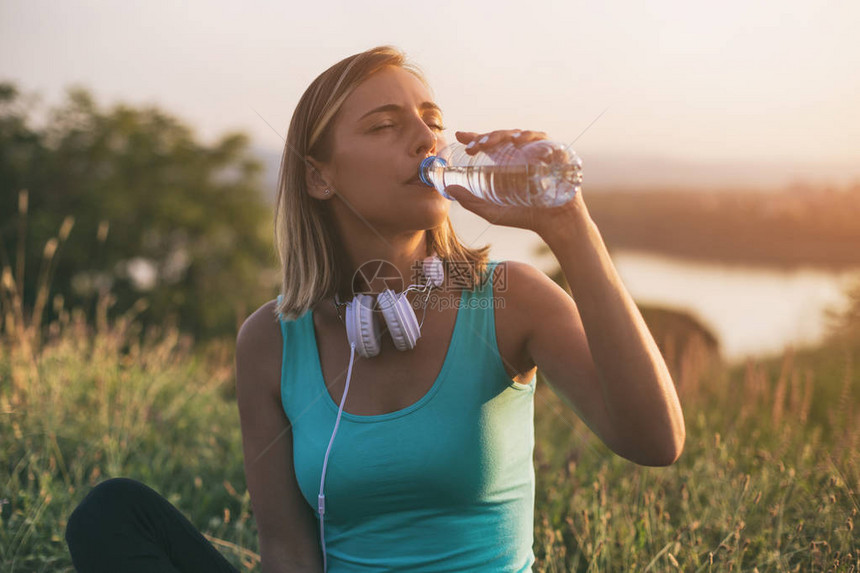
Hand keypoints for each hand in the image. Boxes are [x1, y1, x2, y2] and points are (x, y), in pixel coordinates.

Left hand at [444, 130, 583, 234]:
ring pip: (520, 134)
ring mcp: (539, 152)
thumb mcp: (492, 211)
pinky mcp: (555, 153)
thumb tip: (449, 190)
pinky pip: (543, 139)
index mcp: (507, 163)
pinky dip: (531, 137)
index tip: (460, 136)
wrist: (555, 225)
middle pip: (503, 137)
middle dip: (487, 137)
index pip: (490, 144)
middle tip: (475, 145)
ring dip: (505, 135)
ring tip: (491, 142)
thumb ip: (471, 201)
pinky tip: (519, 142)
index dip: (475, 137)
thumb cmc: (525, 217)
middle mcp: (523, 154)